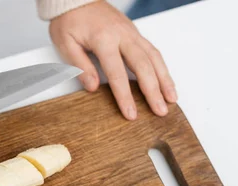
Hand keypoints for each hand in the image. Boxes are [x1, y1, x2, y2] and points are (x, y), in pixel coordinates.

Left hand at [49, 0, 176, 119]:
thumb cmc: (69, 20)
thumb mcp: (65, 44)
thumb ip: (80, 66)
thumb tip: (93, 88)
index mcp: (104, 39)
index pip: (117, 73)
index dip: (125, 96)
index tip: (131, 114)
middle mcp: (122, 35)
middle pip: (143, 66)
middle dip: (153, 91)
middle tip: (160, 111)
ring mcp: (131, 33)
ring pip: (153, 57)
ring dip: (164, 79)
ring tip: (171, 99)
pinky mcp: (134, 33)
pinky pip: (152, 51)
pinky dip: (162, 67)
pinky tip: (165, 81)